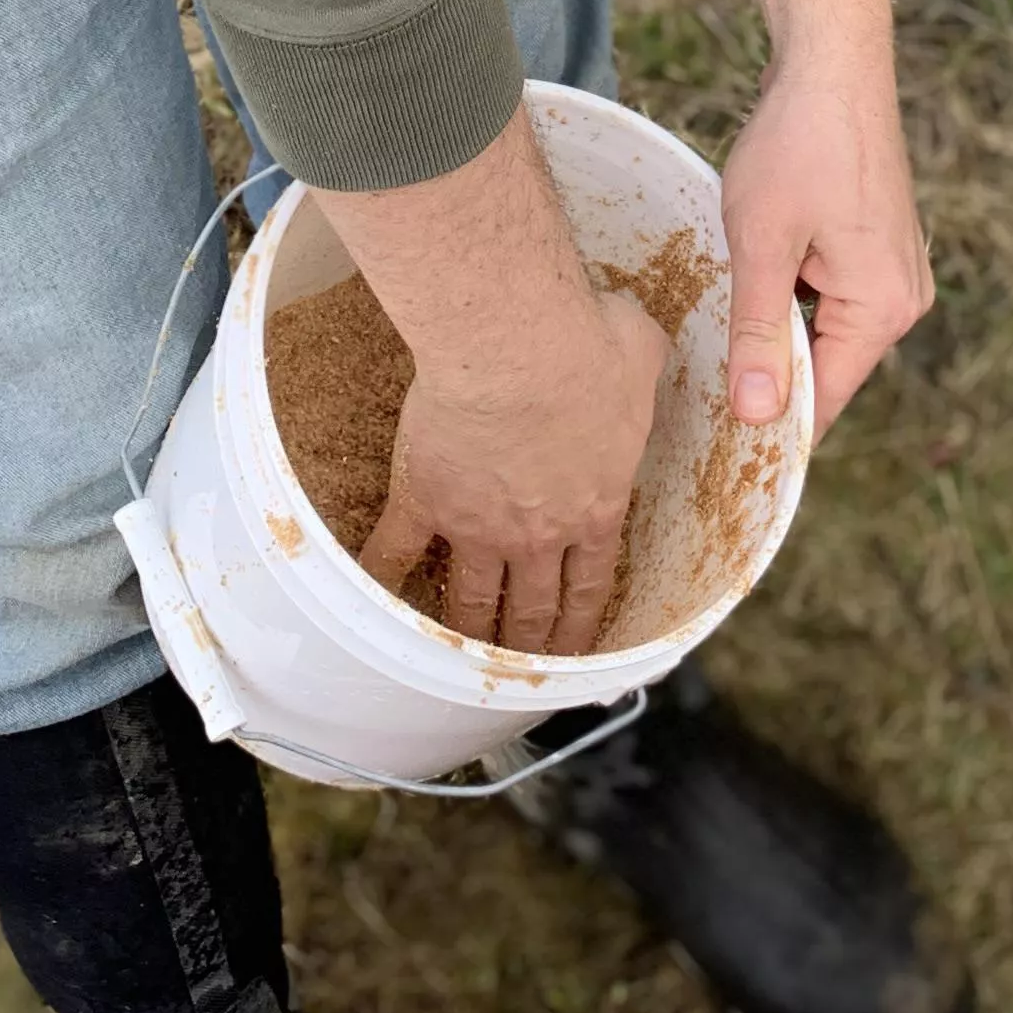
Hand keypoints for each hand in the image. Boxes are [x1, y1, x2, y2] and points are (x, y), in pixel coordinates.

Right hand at [318, 105, 673, 656]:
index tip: (572, 651)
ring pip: (470, 599)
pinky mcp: (425, 500)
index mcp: (596, 506)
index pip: (591, 585)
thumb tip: (641, 345)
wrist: (516, 345)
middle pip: (532, 609)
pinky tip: (369, 597)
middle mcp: (539, 534)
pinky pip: (396, 551)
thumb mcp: (641, 351)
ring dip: (466, 632)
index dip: (580, 624)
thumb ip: (643, 363)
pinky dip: (381, 579)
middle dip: (527, 644)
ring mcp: (478, 526)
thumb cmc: (587, 343)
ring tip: (457, 657)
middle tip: (517, 668)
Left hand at [720, 38, 930, 444]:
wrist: (831, 62)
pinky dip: (789, 292)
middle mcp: (902, 298)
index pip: (824, 399)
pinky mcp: (878, 247)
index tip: (710, 439)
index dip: (768, 420)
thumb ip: (758, 333)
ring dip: (774, 323)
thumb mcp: (762, 243)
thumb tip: (755, 417)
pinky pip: (828, 295)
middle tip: (698, 371)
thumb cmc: (798, 144)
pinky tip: (753, 266)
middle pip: (825, 367)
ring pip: (821, 329)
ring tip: (722, 302)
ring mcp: (894, 271)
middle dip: (768, 368)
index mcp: (883, 309)